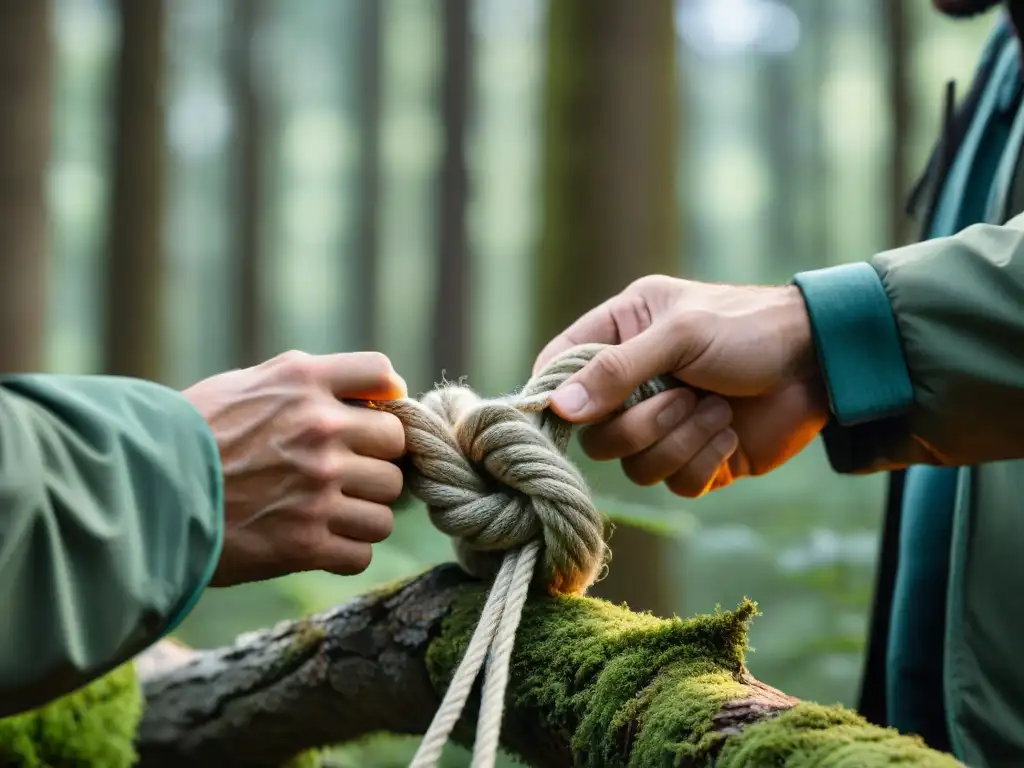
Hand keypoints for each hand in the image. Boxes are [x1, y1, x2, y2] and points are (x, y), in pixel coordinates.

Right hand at [183, 350, 407, 585]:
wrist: (141, 495)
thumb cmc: (192, 436)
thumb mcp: (249, 384)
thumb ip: (313, 381)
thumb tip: (386, 384)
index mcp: (304, 383)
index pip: (382, 373)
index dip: (384, 398)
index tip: (369, 419)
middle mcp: (320, 431)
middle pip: (395, 446)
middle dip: (374, 460)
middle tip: (345, 473)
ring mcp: (317, 489)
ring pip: (386, 506)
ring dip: (363, 512)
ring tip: (329, 512)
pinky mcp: (306, 543)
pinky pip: (362, 551)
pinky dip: (345, 551)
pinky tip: (318, 542)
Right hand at [533, 275, 828, 496]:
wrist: (824, 364)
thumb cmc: (751, 330)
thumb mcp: (680, 335)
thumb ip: (615, 371)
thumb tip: (558, 409)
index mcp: (623, 333)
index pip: (560, 367)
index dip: (555, 395)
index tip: (561, 416)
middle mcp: (636, 381)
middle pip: (596, 435)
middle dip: (641, 425)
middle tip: (682, 398)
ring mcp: (666, 424)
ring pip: (635, 466)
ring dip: (680, 441)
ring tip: (717, 408)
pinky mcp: (698, 457)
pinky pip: (676, 482)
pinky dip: (705, 459)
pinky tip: (731, 430)